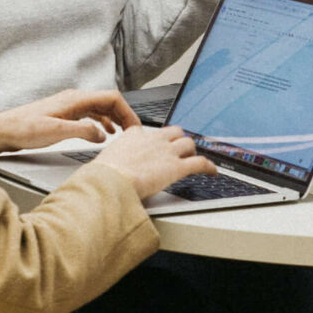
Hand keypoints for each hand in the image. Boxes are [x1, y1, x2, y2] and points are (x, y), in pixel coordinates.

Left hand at [0, 89, 138, 158]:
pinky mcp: (63, 115)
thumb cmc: (22, 128)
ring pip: (99, 108)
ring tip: (121, 134)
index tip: (135, 127)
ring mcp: (68, 106)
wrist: (2, 131)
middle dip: (124, 116)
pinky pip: (89, 115)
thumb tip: (102, 134)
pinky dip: (100, 123)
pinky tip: (101, 134)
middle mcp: (73, 99)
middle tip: (133, 133)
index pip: (112, 98)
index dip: (128, 112)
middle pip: (108, 102)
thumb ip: (83, 131)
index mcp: (75, 99)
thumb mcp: (56, 132)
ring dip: (113, 119)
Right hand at [92, 123, 217, 202]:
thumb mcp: (104, 162)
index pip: (150, 131)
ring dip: (193, 151)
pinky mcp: (177, 167)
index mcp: (134, 136)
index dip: (157, 138)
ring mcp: (167, 152)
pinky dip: (209, 166)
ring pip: (189, 143)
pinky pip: (200, 163)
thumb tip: (100, 174)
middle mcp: (153, 140)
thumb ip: (110, 163)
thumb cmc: (102, 176)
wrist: (109, 181)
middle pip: (175, 131)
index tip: (158, 142)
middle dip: (179, 140)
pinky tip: (213, 172)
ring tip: (194, 159)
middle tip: (181, 150)